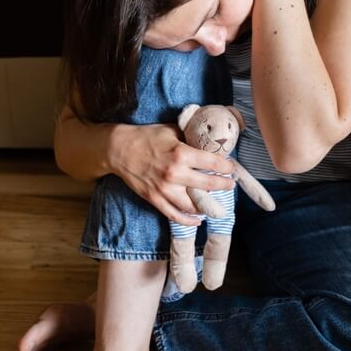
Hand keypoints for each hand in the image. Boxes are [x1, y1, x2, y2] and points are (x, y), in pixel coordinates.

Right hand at [110, 123, 236, 225]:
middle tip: (230, 184)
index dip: (226, 167)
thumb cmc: (146, 137)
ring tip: (215, 202)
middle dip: (223, 185)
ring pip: (193, 204)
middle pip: (208, 185)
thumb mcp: (171, 130)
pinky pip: (174, 214)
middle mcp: (175, 173)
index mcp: (181, 154)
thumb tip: (207, 139)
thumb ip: (189, 136)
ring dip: (208, 205)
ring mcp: (164, 189)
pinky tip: (198, 219)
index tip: (231, 168)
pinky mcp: (154, 198)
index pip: (213, 163)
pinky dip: (188, 220)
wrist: (119, 149)